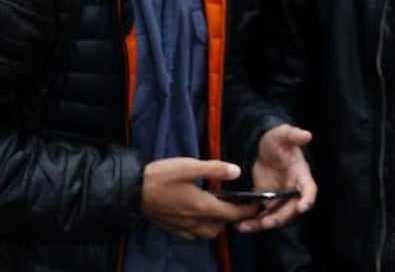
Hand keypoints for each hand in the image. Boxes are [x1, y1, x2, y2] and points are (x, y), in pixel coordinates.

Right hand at [141, 158, 258, 240]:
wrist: (131, 191)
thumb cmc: (162, 177)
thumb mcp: (190, 166)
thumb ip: (215, 169)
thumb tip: (237, 172)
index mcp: (203, 207)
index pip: (232, 214)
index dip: (247, 210)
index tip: (256, 204)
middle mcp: (194, 221)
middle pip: (221, 227)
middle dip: (231, 218)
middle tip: (235, 204)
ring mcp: (181, 227)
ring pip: (206, 232)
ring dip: (216, 223)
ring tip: (217, 208)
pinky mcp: (171, 228)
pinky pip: (192, 234)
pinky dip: (200, 227)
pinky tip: (197, 214)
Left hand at [236, 124, 316, 232]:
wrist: (261, 147)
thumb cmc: (276, 140)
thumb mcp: (283, 134)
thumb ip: (293, 135)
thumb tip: (307, 135)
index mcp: (301, 174)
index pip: (309, 189)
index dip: (308, 198)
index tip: (303, 207)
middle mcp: (293, 190)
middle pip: (291, 209)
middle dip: (280, 217)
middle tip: (267, 222)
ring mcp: (279, 197)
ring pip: (275, 216)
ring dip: (263, 224)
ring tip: (245, 227)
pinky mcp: (266, 202)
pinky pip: (262, 216)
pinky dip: (253, 223)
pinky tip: (240, 225)